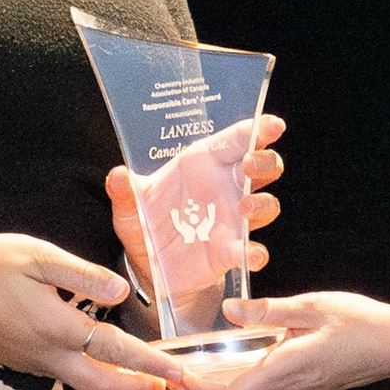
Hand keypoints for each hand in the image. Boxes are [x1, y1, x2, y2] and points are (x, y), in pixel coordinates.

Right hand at [0, 232, 181, 389]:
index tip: (176, 371)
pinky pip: (61, 375)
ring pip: (81, 385)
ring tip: (140, 375)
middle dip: (136, 388)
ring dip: (113, 384)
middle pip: (100, 386)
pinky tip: (95, 359)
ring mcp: (31, 362)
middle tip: (167, 383)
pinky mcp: (19, 361)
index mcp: (55, 326)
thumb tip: (120, 292)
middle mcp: (46, 354)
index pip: (114, 350)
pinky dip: (88, 375)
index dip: (148, 362)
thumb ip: (82, 275)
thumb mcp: (37, 256)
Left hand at [108, 114, 285, 300]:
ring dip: (261, 204)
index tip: (273, 125)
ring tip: (244, 207)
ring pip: (265, 204)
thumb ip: (125, 191)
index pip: (236, 139)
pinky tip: (252, 253)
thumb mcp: (130, 206)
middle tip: (249, 165)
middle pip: (262, 166)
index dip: (259, 129)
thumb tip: (116, 176)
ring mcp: (231, 219)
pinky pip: (250, 250)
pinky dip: (254, 252)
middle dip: (264, 161)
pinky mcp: (230, 251)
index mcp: (202, 163)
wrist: (149, 264)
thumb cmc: (146, 222)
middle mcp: (224, 188)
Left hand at [180, 293, 389, 389]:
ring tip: (197, 383)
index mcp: (287, 367)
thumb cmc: (359, 323)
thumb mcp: (311, 305)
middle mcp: (290, 388)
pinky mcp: (304, 388)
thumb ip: (267, 310)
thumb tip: (230, 310)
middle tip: (179, 386)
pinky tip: (234, 377)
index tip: (180, 377)